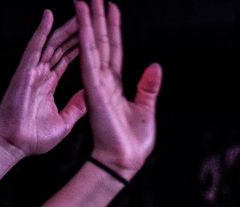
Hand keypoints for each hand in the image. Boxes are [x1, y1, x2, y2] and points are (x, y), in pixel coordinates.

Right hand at [0, 11, 86, 157]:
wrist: (15, 145)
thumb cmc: (35, 138)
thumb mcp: (64, 121)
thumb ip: (75, 107)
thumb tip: (88, 96)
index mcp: (49, 84)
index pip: (66, 59)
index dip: (78, 46)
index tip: (91, 34)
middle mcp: (40, 74)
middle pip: (60, 46)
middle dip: (74, 31)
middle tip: (89, 17)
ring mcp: (32, 71)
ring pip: (51, 43)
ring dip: (64, 27)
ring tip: (78, 12)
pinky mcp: (24, 72)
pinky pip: (34, 47)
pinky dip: (41, 31)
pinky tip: (49, 16)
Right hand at [75, 0, 161, 177]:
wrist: (125, 159)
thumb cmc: (133, 140)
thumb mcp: (146, 109)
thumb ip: (148, 87)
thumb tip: (155, 66)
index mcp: (116, 85)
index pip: (114, 51)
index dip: (113, 29)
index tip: (112, 9)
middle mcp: (104, 80)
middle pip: (101, 42)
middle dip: (97, 19)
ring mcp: (97, 82)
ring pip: (92, 45)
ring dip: (88, 22)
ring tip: (85, 1)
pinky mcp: (94, 88)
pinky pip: (89, 58)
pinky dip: (86, 38)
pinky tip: (83, 21)